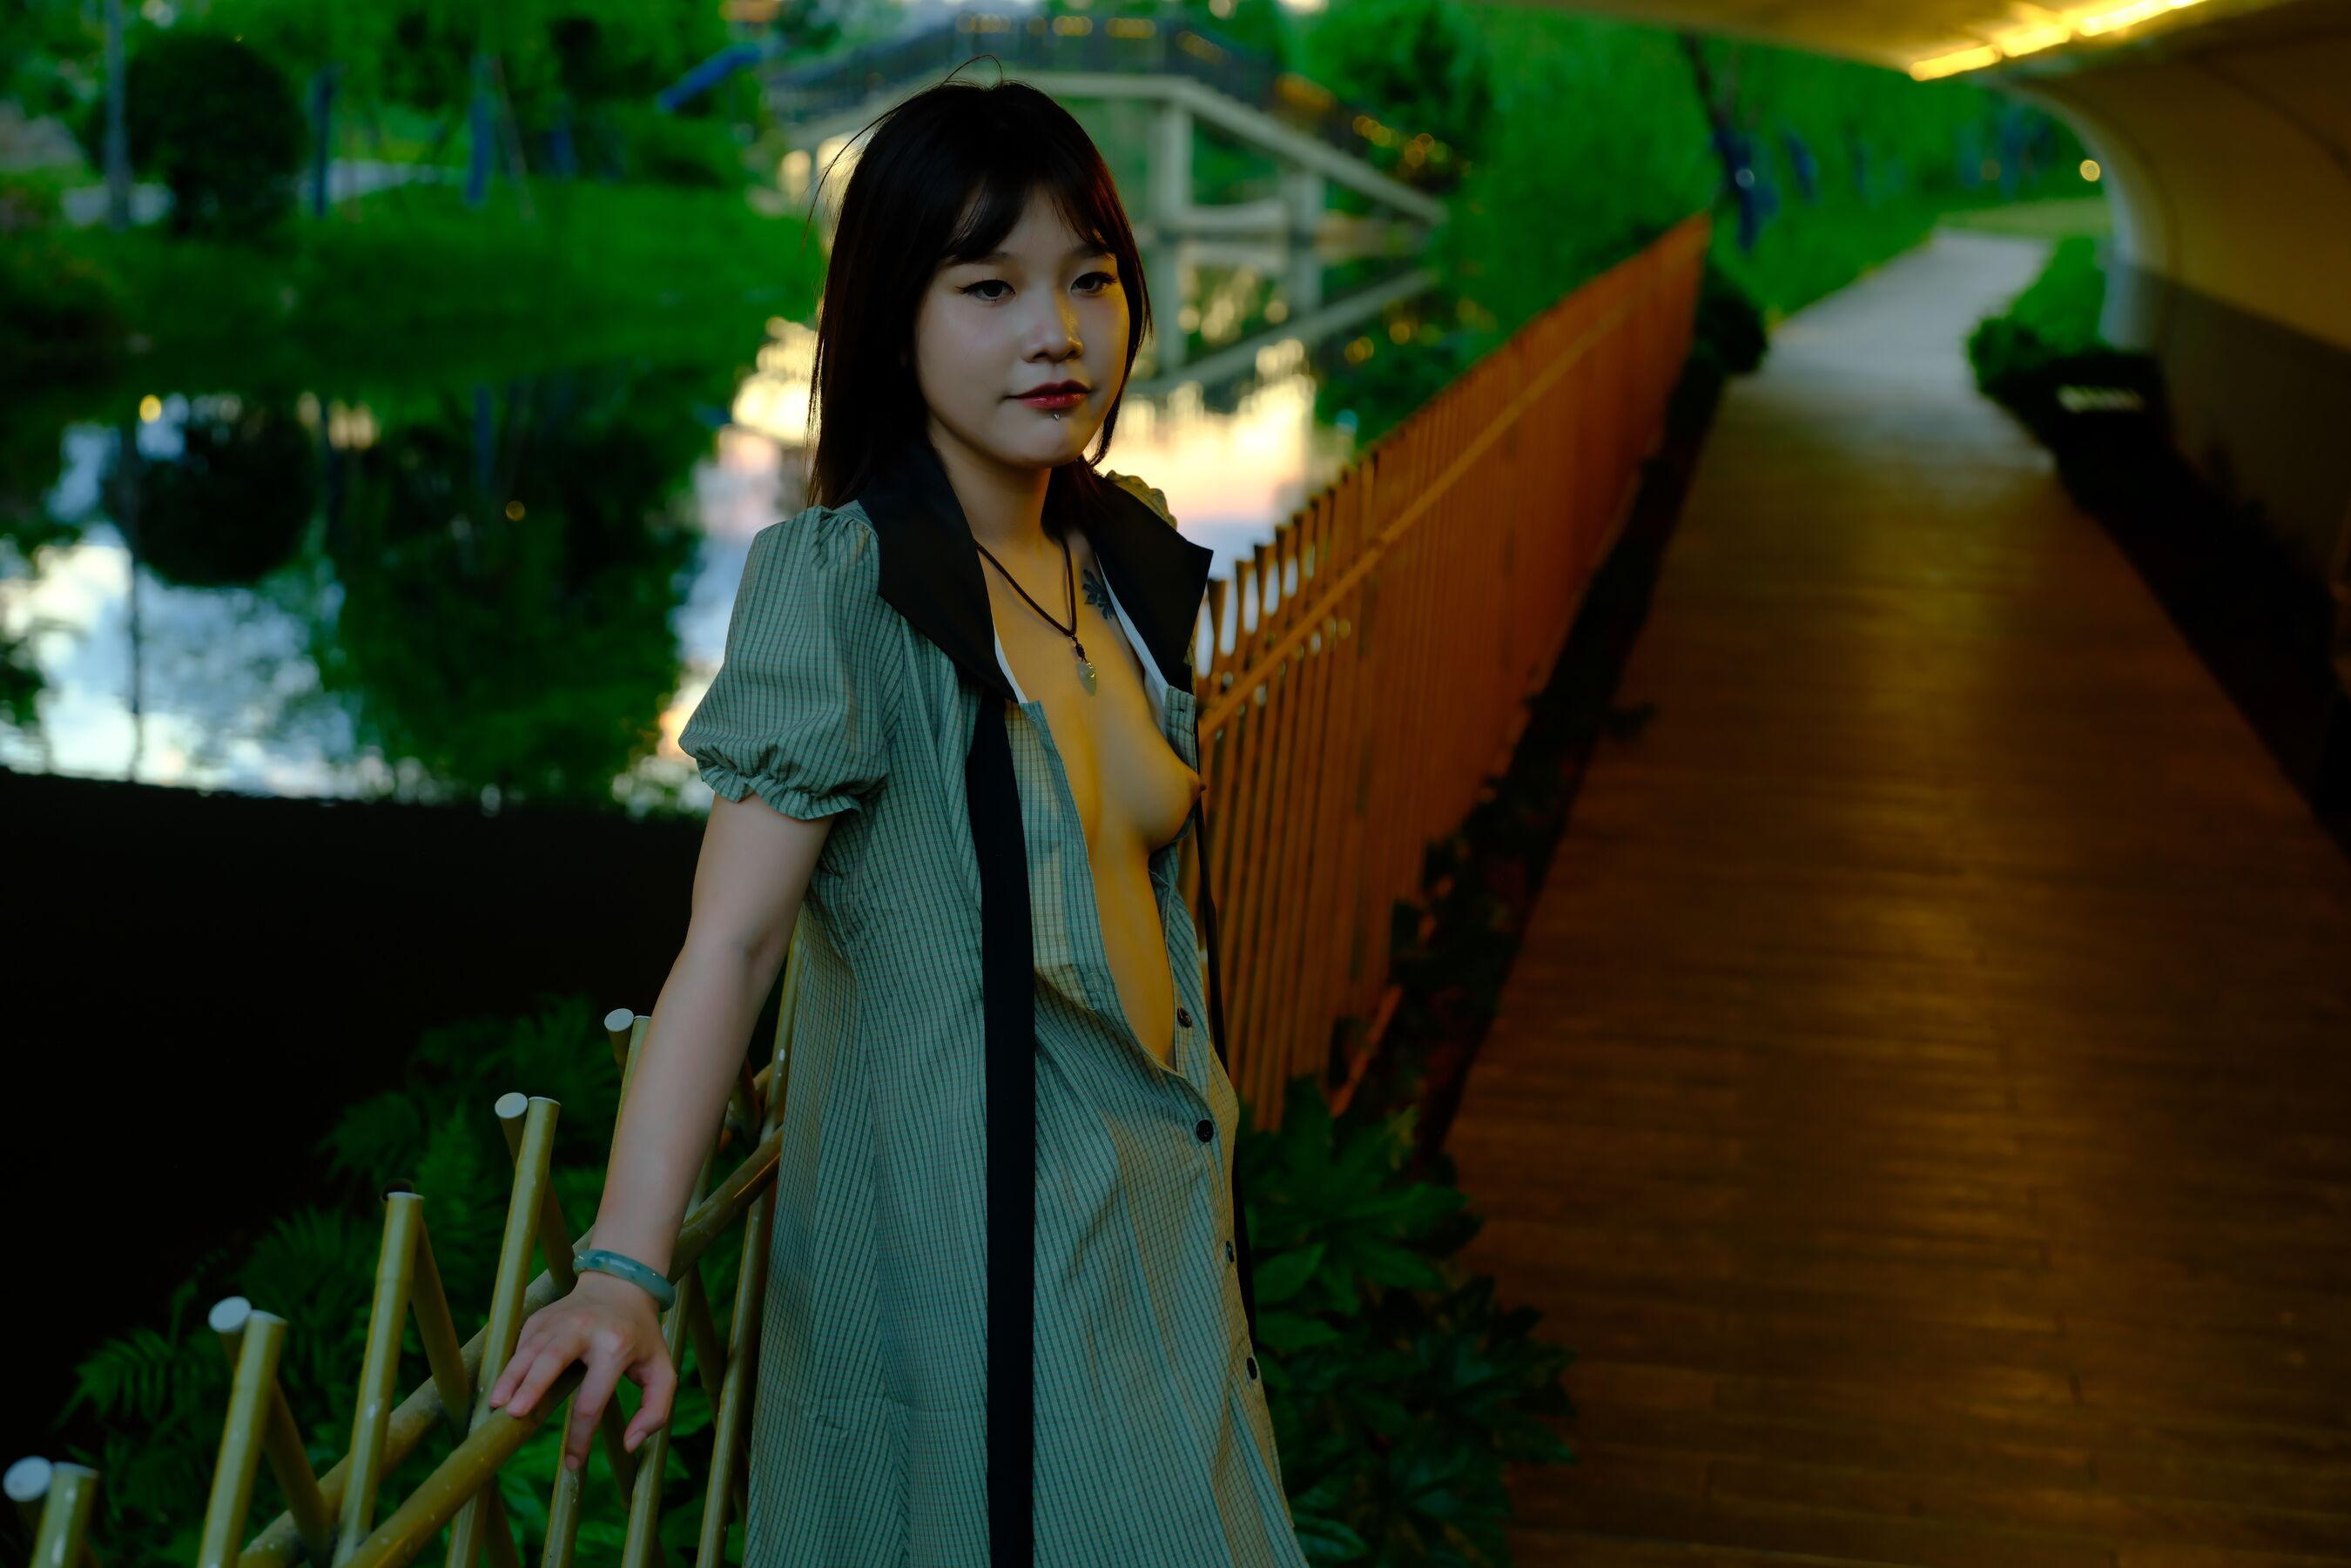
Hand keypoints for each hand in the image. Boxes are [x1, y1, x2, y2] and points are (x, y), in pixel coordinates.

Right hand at [487, 1270, 675, 1472]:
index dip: (580, 1437)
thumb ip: (656, 1410)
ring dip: (511, 1377)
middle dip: (532, 1388)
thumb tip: (629, 1444)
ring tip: (496, 1404)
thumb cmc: (641, 1337)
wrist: (621, 1285)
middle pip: (553, 1361)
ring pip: (530, 1350)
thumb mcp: (662, 1370)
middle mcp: (585, 1330)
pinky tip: (504, 1388)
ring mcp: (560, 1320)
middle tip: (515, 1414)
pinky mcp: (541, 1317)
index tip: (572, 1464)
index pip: (592, 1401)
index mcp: (616, 1347)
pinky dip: (511, 1367)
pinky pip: (523, 1345)